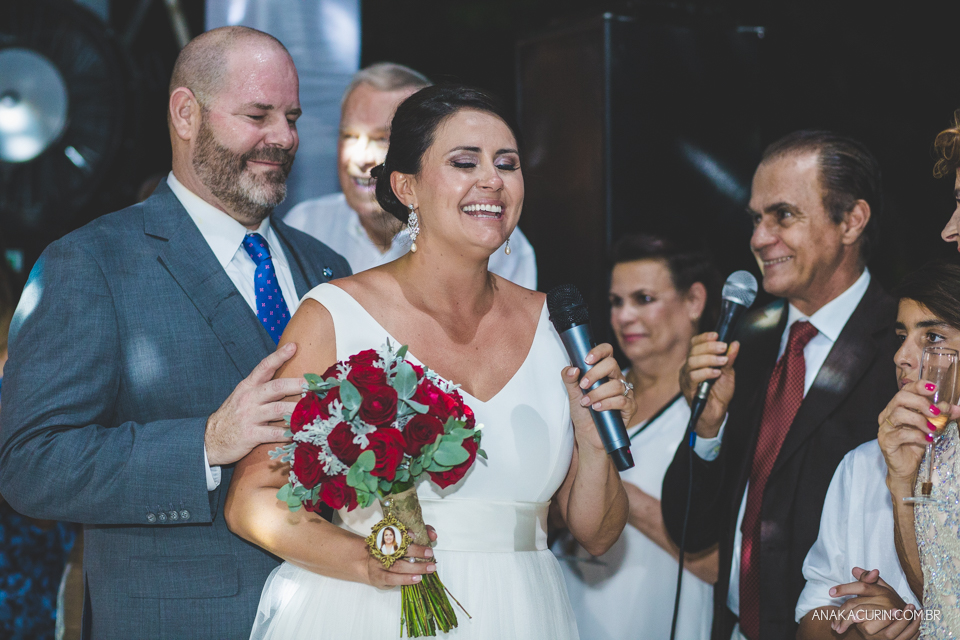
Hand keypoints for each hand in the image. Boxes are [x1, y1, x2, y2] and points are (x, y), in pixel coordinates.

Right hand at [205, 343, 302, 465]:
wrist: (210, 440)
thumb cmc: (233, 416)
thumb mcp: (243, 396)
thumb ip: (263, 388)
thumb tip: (291, 381)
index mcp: (248, 386)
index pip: (264, 367)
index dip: (279, 356)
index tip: (293, 346)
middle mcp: (249, 398)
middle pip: (277, 387)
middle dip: (297, 384)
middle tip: (314, 384)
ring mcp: (250, 416)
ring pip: (279, 409)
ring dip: (298, 409)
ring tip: (315, 408)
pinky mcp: (251, 435)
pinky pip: (274, 433)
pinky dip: (289, 433)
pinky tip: (301, 433)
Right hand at [364, 525, 437, 588]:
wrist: (366, 563)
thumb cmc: (390, 551)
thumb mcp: (401, 540)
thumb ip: (419, 534)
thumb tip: (433, 535)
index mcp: (385, 537)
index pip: (396, 533)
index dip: (406, 534)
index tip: (415, 535)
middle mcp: (380, 550)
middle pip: (398, 550)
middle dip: (416, 551)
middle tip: (430, 554)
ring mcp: (378, 564)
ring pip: (397, 566)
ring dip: (415, 568)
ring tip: (428, 569)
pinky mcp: (378, 577)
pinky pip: (392, 579)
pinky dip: (405, 579)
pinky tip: (417, 579)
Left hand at [562, 343, 636, 453]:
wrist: (588, 434)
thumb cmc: (583, 412)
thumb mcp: (572, 394)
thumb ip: (569, 379)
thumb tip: (572, 368)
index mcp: (604, 372)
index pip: (607, 352)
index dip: (599, 351)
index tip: (587, 359)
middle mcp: (616, 379)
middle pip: (612, 364)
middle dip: (595, 374)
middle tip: (583, 385)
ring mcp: (625, 393)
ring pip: (616, 385)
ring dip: (598, 393)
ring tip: (586, 402)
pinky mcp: (629, 407)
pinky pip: (622, 401)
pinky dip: (607, 404)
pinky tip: (597, 408)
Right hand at [679, 332, 739, 437]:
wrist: (716, 413)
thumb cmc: (719, 394)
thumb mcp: (728, 372)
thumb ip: (730, 358)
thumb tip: (735, 344)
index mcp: (696, 361)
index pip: (695, 344)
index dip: (704, 338)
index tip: (716, 335)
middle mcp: (688, 367)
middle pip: (693, 351)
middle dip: (709, 347)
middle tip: (723, 347)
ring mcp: (686, 378)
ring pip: (692, 362)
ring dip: (709, 359)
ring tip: (722, 361)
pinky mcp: (688, 388)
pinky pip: (693, 377)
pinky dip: (705, 372)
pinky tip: (716, 373)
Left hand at [831, 567, 919, 638]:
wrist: (912, 618)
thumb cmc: (892, 602)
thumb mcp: (883, 588)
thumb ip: (868, 578)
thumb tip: (854, 569)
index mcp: (880, 589)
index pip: (860, 586)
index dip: (844, 588)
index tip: (830, 592)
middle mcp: (883, 598)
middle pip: (855, 603)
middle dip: (841, 612)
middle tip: (833, 621)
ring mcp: (886, 611)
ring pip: (859, 614)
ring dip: (846, 621)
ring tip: (837, 627)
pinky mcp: (888, 624)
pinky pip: (868, 626)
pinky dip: (859, 628)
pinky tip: (852, 629)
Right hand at [877, 380, 959, 493]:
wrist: (906, 467)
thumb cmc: (915, 444)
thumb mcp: (930, 427)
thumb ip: (940, 416)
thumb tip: (955, 408)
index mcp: (897, 407)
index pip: (905, 390)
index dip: (918, 386)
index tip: (934, 388)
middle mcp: (888, 414)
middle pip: (900, 398)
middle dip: (921, 402)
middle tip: (936, 413)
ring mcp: (885, 428)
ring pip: (898, 414)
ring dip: (920, 420)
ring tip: (932, 429)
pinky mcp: (886, 441)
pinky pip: (900, 434)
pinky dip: (917, 436)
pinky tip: (927, 440)